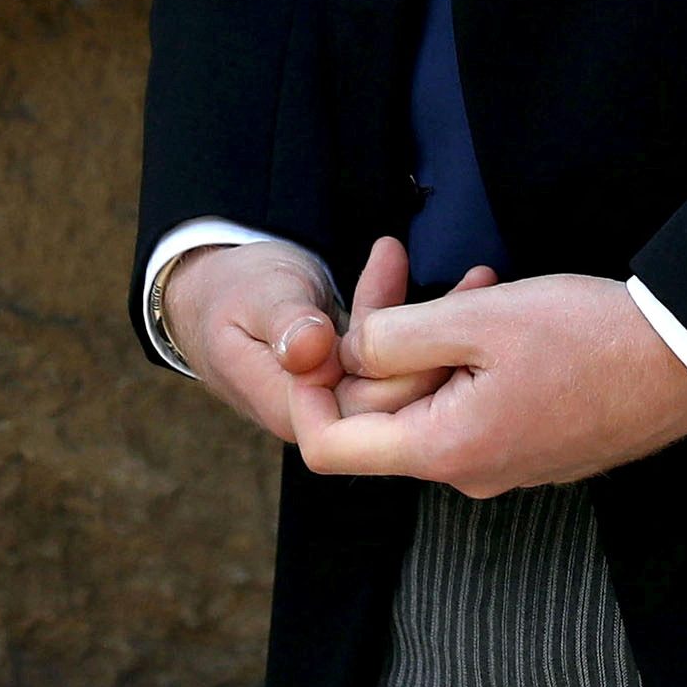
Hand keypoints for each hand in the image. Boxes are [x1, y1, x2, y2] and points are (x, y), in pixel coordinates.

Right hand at [168, 236, 473, 447]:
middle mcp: (319, 413)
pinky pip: (393, 357)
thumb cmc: (228, 291)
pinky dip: (410, 318)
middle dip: (435, 340)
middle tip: (476, 284)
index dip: (405, 372)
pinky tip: (431, 280)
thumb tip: (312, 350)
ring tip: (473, 274)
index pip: (366, 409)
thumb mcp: (256, 296)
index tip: (436, 321)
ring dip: (432, 324)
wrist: (209, 288)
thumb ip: (285, 322)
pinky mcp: (353, 376)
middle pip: (394, 395)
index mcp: (290, 406)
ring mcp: (338, 396)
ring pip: (400, 373)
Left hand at [295, 272, 686, 494]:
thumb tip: (345, 352)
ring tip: (476, 281)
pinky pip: (471, 397)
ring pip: (429, 394)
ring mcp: (504, 460)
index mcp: (445, 450)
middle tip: (404, 267)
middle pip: (380, 411)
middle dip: (380, 337)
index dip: (308, 390)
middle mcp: (469, 471)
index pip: (330, 448)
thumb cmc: (587, 337)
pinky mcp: (532, 442)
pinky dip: (468, 350)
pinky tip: (497, 301)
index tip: (319, 330)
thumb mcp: (475, 321)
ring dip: (432, 333)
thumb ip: (391, 337)